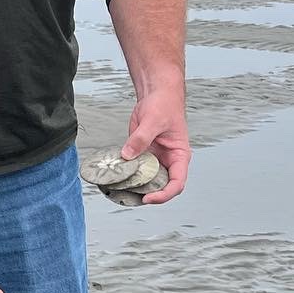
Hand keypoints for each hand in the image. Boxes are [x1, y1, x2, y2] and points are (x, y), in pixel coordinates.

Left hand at [121, 86, 189, 203]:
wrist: (156, 94)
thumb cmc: (164, 105)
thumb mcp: (153, 121)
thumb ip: (140, 139)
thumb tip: (127, 155)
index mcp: (179, 156)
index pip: (177, 183)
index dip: (164, 194)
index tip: (148, 198)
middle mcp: (168, 161)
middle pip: (161, 186)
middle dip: (147, 194)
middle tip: (129, 197)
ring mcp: (155, 159)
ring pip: (147, 180)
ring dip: (134, 186)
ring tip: (119, 191)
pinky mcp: (142, 154)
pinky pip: (135, 169)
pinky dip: (125, 175)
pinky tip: (114, 177)